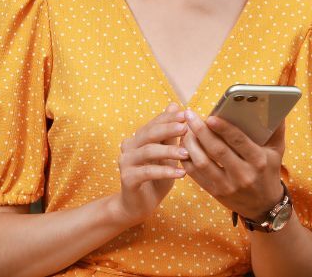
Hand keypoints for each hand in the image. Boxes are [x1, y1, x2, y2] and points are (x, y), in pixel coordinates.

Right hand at [109, 103, 188, 226]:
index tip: (186, 114)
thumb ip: (169, 134)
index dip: (168, 118)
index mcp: (137, 139)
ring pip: (148, 151)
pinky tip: (181, 174)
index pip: (153, 123)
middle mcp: (128, 147)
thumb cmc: (155, 179)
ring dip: (169, 151)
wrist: (137, 206)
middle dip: (168, 129)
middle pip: (149, 134)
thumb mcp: (166, 156)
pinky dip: (165, 171)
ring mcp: (125, 162)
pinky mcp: (127, 178)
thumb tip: (174, 105)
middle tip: (186, 127)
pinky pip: (147, 172)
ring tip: (187, 153)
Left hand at [181, 110, 285, 220]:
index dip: (223, 128)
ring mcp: (227, 186)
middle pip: (217, 150)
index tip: (210, 116)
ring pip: (202, 162)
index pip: (239, 141)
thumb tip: (274, 104)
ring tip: (185, 129)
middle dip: (200, 131)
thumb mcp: (277, 151)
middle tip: (190, 115)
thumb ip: (275, 129)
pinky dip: (186, 158)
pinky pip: (195, 174)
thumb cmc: (268, 171)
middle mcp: (243, 174)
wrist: (264, 206)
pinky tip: (184, 145)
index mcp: (259, 161)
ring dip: (190, 144)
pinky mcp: (215, 192)